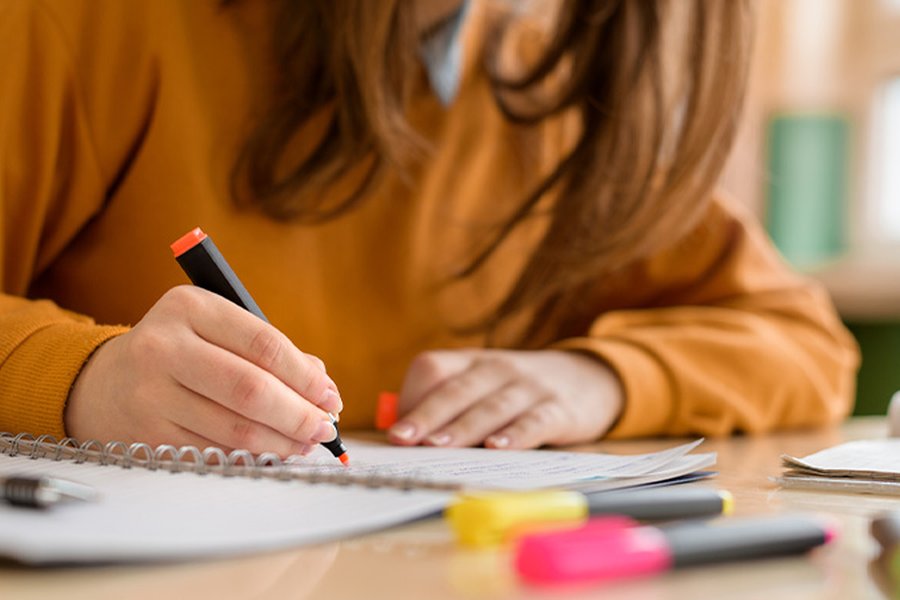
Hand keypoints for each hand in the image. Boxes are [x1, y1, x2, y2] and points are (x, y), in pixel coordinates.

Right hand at [65, 286, 341, 455]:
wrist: (104, 382)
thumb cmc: (182, 351)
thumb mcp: (217, 330)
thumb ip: (270, 351)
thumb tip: (323, 388)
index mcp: (190, 307)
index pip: (264, 344)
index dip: (305, 375)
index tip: (330, 396)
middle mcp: (164, 346)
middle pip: (250, 389)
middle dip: (298, 414)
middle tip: (325, 428)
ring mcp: (151, 392)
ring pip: (234, 427)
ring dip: (280, 441)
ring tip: (305, 443)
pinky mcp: (147, 433)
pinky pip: (214, 450)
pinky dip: (251, 455)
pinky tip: (271, 453)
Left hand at [388, 349, 622, 448]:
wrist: (590, 378)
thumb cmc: (519, 392)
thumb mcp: (484, 386)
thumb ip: (450, 407)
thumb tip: (405, 441)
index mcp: (471, 362)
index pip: (432, 367)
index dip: (412, 397)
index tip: (396, 431)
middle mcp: (497, 369)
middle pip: (456, 390)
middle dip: (426, 415)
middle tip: (402, 439)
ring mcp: (529, 387)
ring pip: (491, 407)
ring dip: (463, 427)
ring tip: (438, 445)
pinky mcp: (559, 409)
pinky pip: (534, 421)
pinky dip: (516, 435)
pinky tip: (499, 448)